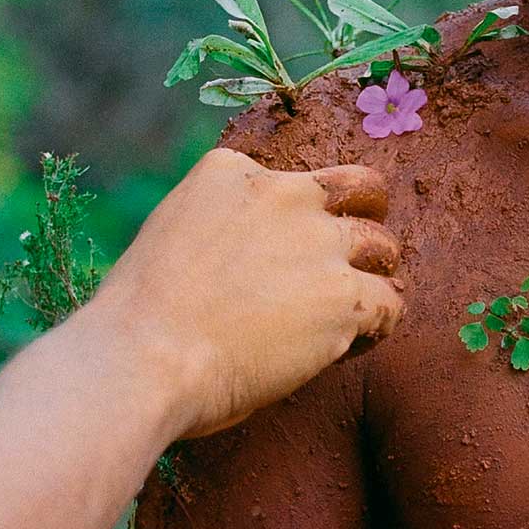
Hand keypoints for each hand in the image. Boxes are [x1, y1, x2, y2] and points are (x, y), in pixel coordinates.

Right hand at [77, 148, 404, 439]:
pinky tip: (352, 345)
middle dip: (363, 221)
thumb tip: (253, 260)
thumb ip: (220, 227)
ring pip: (383, 246)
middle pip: (360, 190)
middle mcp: (284, 194)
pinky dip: (377, 325)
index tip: (282, 255)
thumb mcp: (171, 233)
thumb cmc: (139, 319)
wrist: (143, 358)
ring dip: (372, 277)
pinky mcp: (344, 295)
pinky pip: (389, 303)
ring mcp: (319, 242)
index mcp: (230, 170)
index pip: (294, 179)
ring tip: (350, 312)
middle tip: (352, 259)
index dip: (298, 218)